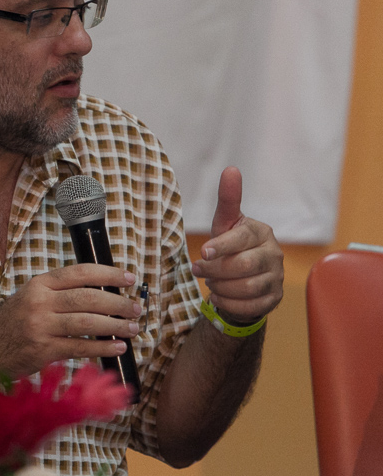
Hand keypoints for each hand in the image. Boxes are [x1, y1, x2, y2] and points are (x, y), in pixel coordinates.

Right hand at [0, 263, 141, 387]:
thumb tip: (103, 293)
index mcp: (39, 284)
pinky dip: (102, 348)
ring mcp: (40, 326)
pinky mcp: (42, 350)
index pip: (79, 273)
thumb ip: (59, 293)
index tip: (129, 278)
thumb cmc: (12, 324)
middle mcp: (39, 301)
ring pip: (87, 322)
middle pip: (87, 297)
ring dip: (115, 325)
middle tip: (136, 307)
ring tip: (132, 327)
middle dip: (117, 302)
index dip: (108, 274)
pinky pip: (80, 347)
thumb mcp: (30, 298)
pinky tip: (117, 347)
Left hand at [191, 167, 283, 323]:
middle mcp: (274, 254)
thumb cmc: (230, 244)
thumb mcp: (225, 223)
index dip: (219, 247)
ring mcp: (277, 277)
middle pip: (242, 267)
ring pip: (246, 288)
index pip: (240, 240)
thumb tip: (231, 169)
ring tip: (210, 281)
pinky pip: (250, 307)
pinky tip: (220, 296)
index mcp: (261, 232)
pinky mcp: (275, 298)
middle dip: (215, 270)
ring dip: (220, 287)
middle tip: (198, 270)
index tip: (202, 253)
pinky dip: (230, 304)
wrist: (242, 276)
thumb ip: (228, 199)